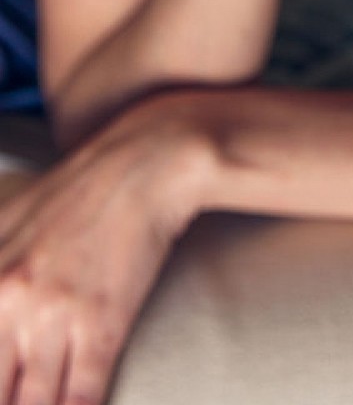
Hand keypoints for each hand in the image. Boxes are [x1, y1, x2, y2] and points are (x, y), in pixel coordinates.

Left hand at [0, 98, 204, 404]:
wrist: (144, 165)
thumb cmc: (80, 191)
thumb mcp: (8, 221)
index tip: (7, 385)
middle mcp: (9, 300)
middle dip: (11, 397)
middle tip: (25, 394)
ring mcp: (56, 316)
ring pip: (35, 402)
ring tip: (49, 402)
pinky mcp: (101, 326)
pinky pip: (80, 396)